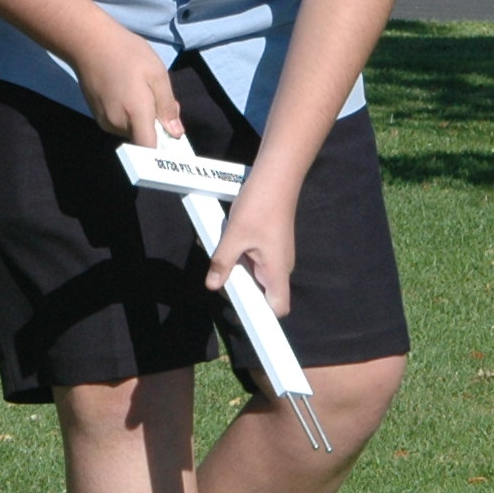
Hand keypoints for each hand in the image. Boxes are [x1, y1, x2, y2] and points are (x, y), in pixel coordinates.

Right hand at [72, 31, 178, 145]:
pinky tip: (127, 91)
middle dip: (155, 125)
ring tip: (142, 89)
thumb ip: (167, 106)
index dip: (163, 150)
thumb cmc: (128, 54)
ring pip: (131, 130)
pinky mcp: (97, 115)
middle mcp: (118, 124)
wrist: (90, 43)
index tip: (172, 139)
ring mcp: (104, 121)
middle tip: (159, 97)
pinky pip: (120, 122)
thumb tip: (176, 133)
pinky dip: (128, 114)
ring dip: (141, 118)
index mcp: (136, 114)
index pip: (149, 149)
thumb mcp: (157, 74)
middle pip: (142, 138)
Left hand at [208, 171, 300, 316]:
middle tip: (224, 281)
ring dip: (241, 273)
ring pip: (258, 277)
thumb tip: (212, 285)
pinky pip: (256, 261)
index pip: (279, 308)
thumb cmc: (260, 204)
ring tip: (226, 258)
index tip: (242, 313)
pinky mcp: (271, 245)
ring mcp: (277, 256)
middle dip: (244, 293)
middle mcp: (281, 267)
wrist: (277, 176)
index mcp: (277, 271)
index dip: (262, 316)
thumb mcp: (234, 235)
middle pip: (264, 295)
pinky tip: (230, 246)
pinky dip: (243, 259)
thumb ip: (223, 262)